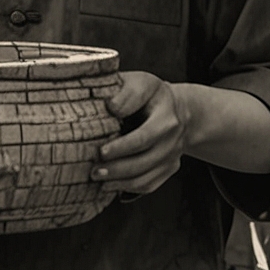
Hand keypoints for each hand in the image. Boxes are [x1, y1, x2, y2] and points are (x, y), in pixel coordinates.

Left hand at [93, 72, 188, 195]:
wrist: (177, 109)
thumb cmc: (150, 94)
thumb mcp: (140, 82)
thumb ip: (127, 93)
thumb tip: (111, 107)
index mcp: (166, 115)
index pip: (144, 136)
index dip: (122, 147)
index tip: (101, 152)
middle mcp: (173, 137)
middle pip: (145, 160)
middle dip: (117, 168)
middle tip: (93, 171)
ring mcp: (173, 154)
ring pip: (146, 176)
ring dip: (120, 181)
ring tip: (98, 179)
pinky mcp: (170, 167)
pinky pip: (150, 184)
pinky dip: (129, 187)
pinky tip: (111, 185)